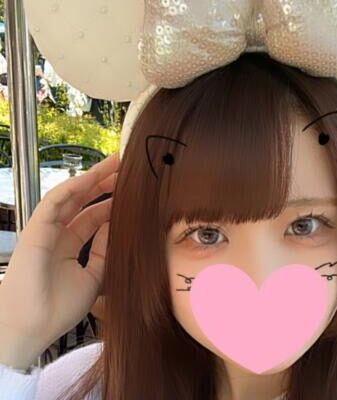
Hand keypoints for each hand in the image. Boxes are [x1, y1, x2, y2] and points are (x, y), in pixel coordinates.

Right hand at [0, 152, 118, 368]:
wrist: (33, 327)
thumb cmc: (59, 307)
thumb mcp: (93, 276)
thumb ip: (103, 250)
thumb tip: (114, 226)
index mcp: (69, 246)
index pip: (92, 216)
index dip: (110, 202)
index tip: (132, 191)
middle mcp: (57, 234)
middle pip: (83, 201)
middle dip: (104, 184)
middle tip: (125, 168)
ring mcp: (45, 230)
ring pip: (70, 196)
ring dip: (91, 178)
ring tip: (114, 164)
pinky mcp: (35, 230)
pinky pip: (54, 202)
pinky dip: (73, 188)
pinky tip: (92, 176)